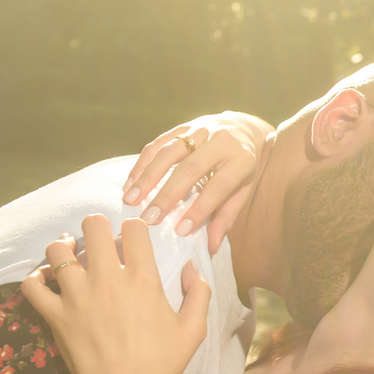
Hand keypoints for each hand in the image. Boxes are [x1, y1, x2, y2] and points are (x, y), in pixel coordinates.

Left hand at [21, 215, 210, 373]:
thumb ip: (199, 292)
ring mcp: (77, 296)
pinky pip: (32, 285)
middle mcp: (108, 280)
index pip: (134, 228)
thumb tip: (192, 266)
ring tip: (69, 255)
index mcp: (143, 279)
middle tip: (98, 239)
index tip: (132, 238)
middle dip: (96, 226)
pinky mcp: (55, 315)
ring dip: (64, 248)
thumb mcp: (194, 329)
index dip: (134, 227)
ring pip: (58, 250)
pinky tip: (45, 279)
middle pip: (93, 227)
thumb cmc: (161, 365)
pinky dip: (35, 277)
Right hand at [121, 112, 274, 253]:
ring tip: (131, 200)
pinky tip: (130, 183)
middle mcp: (221, 140)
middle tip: (148, 218)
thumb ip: (227, 216)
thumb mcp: (243, 190)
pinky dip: (141, 163)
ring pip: (169, 152)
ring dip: (146, 177)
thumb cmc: (242, 168)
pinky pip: (158, 142)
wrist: (243, 128)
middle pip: (190, 168)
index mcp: (241, 159)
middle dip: (167, 195)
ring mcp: (200, 129)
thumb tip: (212, 247)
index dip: (199, 209)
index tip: (180, 231)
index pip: (219, 186)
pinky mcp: (182, 126)